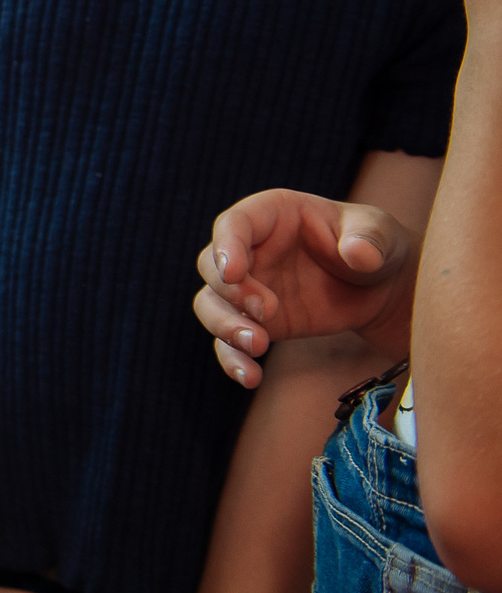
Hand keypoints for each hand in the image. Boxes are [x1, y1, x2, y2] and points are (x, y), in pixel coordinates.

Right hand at [194, 189, 415, 387]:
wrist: (381, 287)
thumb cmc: (373, 245)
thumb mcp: (379, 233)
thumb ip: (369, 239)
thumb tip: (359, 255)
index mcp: (271, 215)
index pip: (234, 224)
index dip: (227, 246)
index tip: (234, 273)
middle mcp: (249, 250)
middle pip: (212, 267)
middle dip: (232, 292)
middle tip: (267, 311)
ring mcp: (248, 288)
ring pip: (211, 305)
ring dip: (225, 327)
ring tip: (258, 345)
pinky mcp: (255, 322)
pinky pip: (229, 341)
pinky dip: (233, 359)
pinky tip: (250, 376)